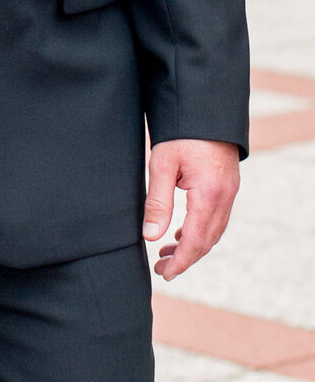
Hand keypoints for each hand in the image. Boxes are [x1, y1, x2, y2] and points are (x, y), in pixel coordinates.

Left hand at [143, 138, 239, 280]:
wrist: (204, 107)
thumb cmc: (180, 133)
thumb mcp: (162, 165)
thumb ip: (157, 202)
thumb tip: (151, 236)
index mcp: (209, 194)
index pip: (196, 241)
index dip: (180, 261)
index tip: (164, 274)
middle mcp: (224, 196)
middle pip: (207, 240)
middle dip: (185, 258)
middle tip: (161, 268)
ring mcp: (230, 191)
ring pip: (213, 230)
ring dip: (193, 245)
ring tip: (167, 252)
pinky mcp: (227, 185)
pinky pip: (216, 217)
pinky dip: (200, 230)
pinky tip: (182, 231)